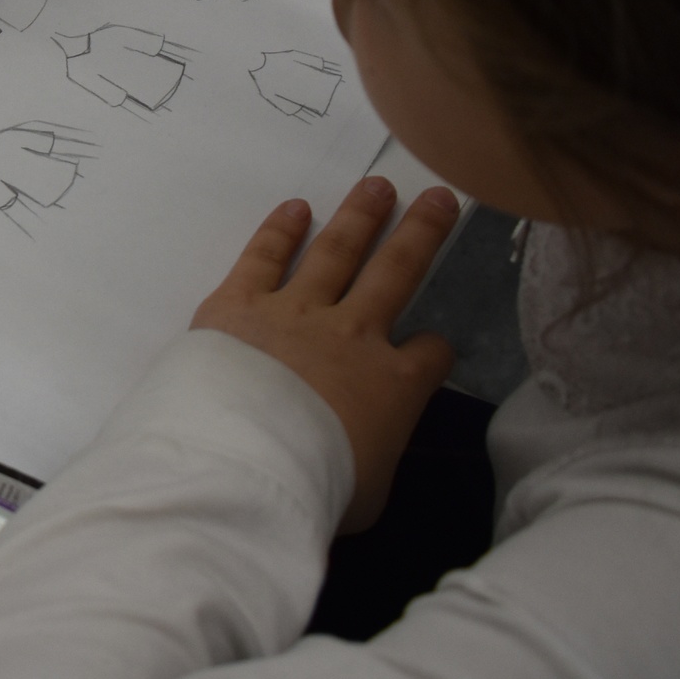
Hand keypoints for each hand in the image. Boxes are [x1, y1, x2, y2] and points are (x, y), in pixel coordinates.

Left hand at [192, 178, 460, 532]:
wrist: (247, 462)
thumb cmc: (316, 487)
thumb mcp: (370, 492)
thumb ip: (376, 458)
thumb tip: (368, 453)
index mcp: (393, 384)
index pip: (430, 354)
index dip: (434, 349)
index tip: (433, 347)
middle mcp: (353, 334)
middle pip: (397, 273)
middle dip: (422, 233)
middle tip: (440, 196)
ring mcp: (296, 312)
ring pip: (337, 251)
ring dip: (359, 216)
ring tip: (377, 186)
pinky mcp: (239, 303)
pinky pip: (265, 256)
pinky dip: (279, 231)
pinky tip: (294, 207)